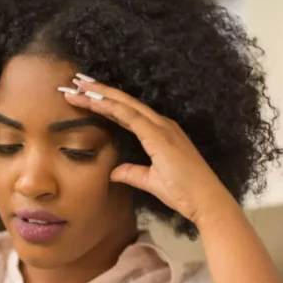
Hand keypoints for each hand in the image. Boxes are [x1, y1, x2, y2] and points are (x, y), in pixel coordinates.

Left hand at [63, 75, 235, 224]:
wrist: (206, 201)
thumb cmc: (184, 192)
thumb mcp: (150, 181)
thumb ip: (132, 173)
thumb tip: (114, 172)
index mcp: (159, 133)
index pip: (126, 112)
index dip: (105, 102)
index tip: (84, 95)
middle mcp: (161, 125)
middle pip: (124, 102)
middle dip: (99, 91)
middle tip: (76, 80)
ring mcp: (162, 128)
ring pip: (125, 105)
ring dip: (101, 94)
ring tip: (79, 85)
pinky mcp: (161, 137)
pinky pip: (132, 117)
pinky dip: (112, 107)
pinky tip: (95, 101)